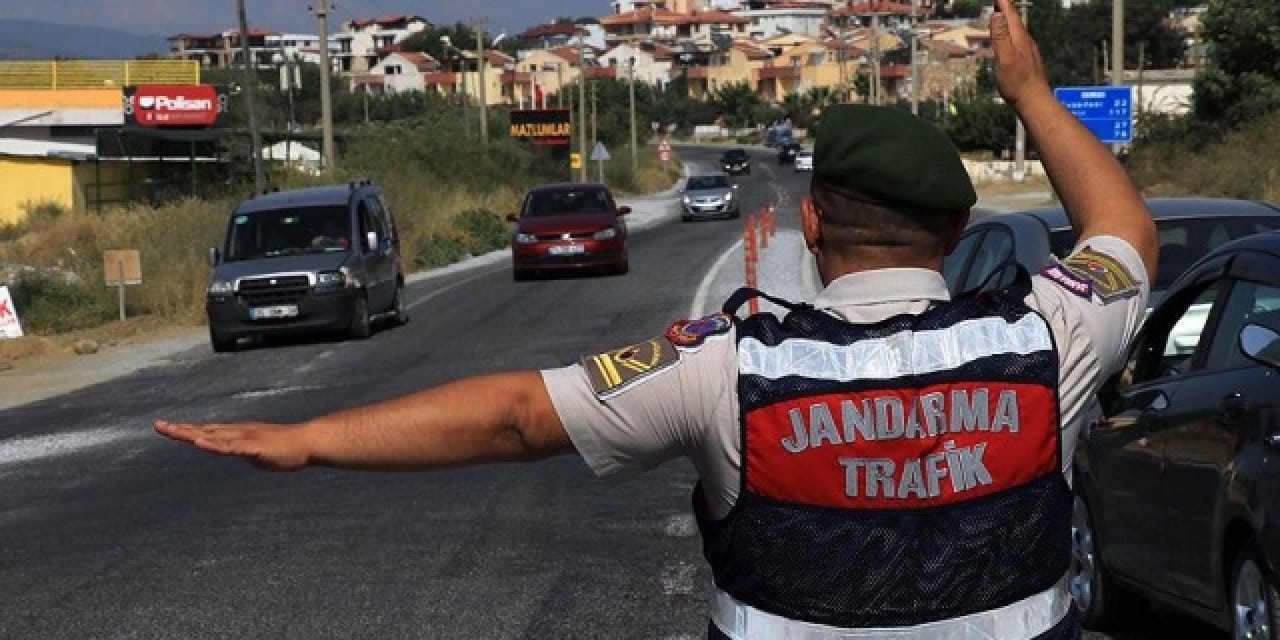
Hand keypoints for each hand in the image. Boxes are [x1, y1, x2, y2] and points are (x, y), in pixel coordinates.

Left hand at [154, 419, 309, 470]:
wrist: (307, 443)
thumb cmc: (286, 448)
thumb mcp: (258, 450)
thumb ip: (244, 450)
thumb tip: (238, 451)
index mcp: (237, 434)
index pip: (207, 431)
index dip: (187, 429)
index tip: (167, 427)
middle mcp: (237, 432)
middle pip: (203, 431)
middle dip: (180, 429)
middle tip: (157, 425)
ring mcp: (244, 438)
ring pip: (212, 436)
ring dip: (190, 434)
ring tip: (171, 431)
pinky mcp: (252, 447)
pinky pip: (229, 447)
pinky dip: (213, 445)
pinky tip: (199, 443)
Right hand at [991, 0, 1049, 107]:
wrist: (1034, 100)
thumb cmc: (1018, 83)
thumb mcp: (1005, 58)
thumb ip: (1001, 36)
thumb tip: (997, 14)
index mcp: (1019, 38)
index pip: (1010, 15)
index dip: (1003, 3)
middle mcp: (1025, 41)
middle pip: (1015, 20)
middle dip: (1006, 8)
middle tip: (999, 1)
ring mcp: (1028, 51)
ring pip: (1018, 30)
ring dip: (1010, 20)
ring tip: (1002, 15)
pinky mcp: (1027, 60)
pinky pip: (1018, 40)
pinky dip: (1012, 33)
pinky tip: (1010, 39)